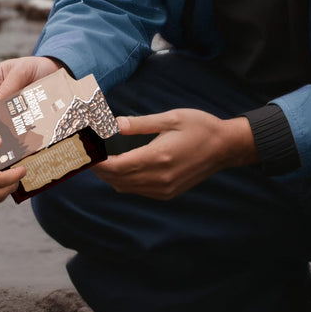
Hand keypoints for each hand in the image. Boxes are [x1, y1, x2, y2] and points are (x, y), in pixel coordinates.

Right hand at [0, 56, 62, 138]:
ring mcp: (4, 105)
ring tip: (6, 151)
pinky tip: (19, 145)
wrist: (54, 67)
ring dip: (1, 136)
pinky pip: (12, 125)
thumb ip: (7, 87)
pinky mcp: (17, 112)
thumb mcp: (21, 72)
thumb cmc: (34, 65)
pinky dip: (14, 134)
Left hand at [92, 108, 258, 199]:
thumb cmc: (199, 127)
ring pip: (126, 188)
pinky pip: (138, 191)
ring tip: (99, 160)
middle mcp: (160, 178)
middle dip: (100, 169)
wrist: (225, 147)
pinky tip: (121, 168)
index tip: (85, 153)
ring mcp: (164, 189)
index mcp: (159, 157)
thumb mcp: (170, 118)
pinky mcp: (168, 193)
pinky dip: (124, 182)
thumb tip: (114, 124)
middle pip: (118, 180)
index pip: (118, 166)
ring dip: (110, 177)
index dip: (98, 162)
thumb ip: (140, 124)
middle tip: (86, 156)